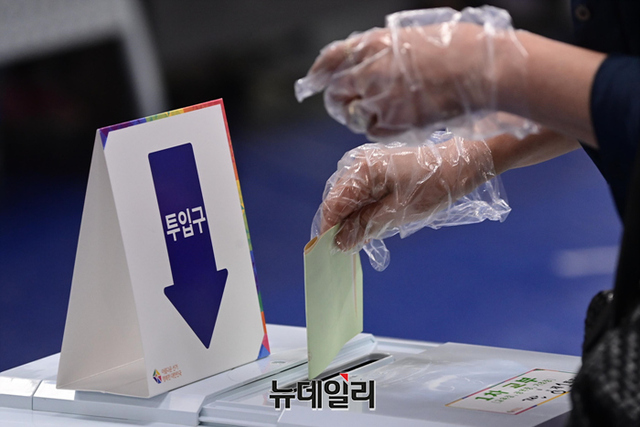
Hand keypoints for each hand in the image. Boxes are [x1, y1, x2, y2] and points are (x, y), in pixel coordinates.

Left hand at [296, 7, 529, 140]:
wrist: (484, 70)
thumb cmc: (460, 48)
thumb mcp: (414, 36)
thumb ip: (385, 49)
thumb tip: (364, 62)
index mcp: (375, 43)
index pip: (332, 58)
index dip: (319, 72)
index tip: (315, 80)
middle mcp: (371, 70)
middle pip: (336, 92)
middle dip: (338, 101)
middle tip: (349, 106)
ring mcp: (381, 98)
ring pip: (354, 116)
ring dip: (361, 116)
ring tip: (384, 111)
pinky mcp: (394, 122)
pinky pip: (374, 131)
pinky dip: (381, 129)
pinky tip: (399, 120)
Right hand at [319, 133, 500, 250]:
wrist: (461, 164)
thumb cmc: (433, 186)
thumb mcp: (398, 213)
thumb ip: (365, 226)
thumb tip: (340, 242)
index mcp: (361, 170)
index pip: (333, 204)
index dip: (328, 229)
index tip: (329, 252)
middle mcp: (358, 164)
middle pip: (337, 201)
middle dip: (340, 226)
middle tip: (348, 249)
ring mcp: (366, 165)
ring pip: (348, 199)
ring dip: (352, 220)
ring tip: (361, 240)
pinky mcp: (376, 170)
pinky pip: (360, 194)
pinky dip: (363, 211)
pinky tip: (370, 225)